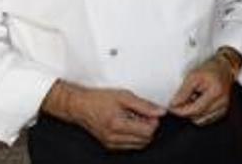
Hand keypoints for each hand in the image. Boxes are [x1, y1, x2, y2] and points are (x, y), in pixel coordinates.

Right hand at [41, 80, 165, 150]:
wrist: (80, 106)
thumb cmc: (99, 99)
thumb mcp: (124, 96)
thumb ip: (144, 105)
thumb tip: (160, 111)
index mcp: (118, 124)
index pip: (148, 131)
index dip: (153, 121)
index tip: (150, 112)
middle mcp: (114, 137)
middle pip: (145, 139)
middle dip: (148, 127)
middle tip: (143, 114)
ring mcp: (111, 143)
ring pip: (139, 144)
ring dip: (142, 132)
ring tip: (134, 119)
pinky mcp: (110, 145)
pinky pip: (130, 145)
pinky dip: (134, 136)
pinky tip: (128, 124)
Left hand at [168, 52, 236, 124]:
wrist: (224, 68)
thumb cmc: (210, 69)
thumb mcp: (193, 76)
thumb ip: (183, 91)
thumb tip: (174, 104)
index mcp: (215, 92)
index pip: (195, 109)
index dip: (181, 110)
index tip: (171, 107)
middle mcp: (221, 103)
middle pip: (197, 116)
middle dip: (185, 111)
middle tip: (179, 101)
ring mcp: (223, 108)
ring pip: (200, 120)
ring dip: (192, 113)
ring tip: (191, 100)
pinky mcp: (222, 112)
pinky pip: (206, 119)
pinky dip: (199, 114)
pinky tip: (198, 103)